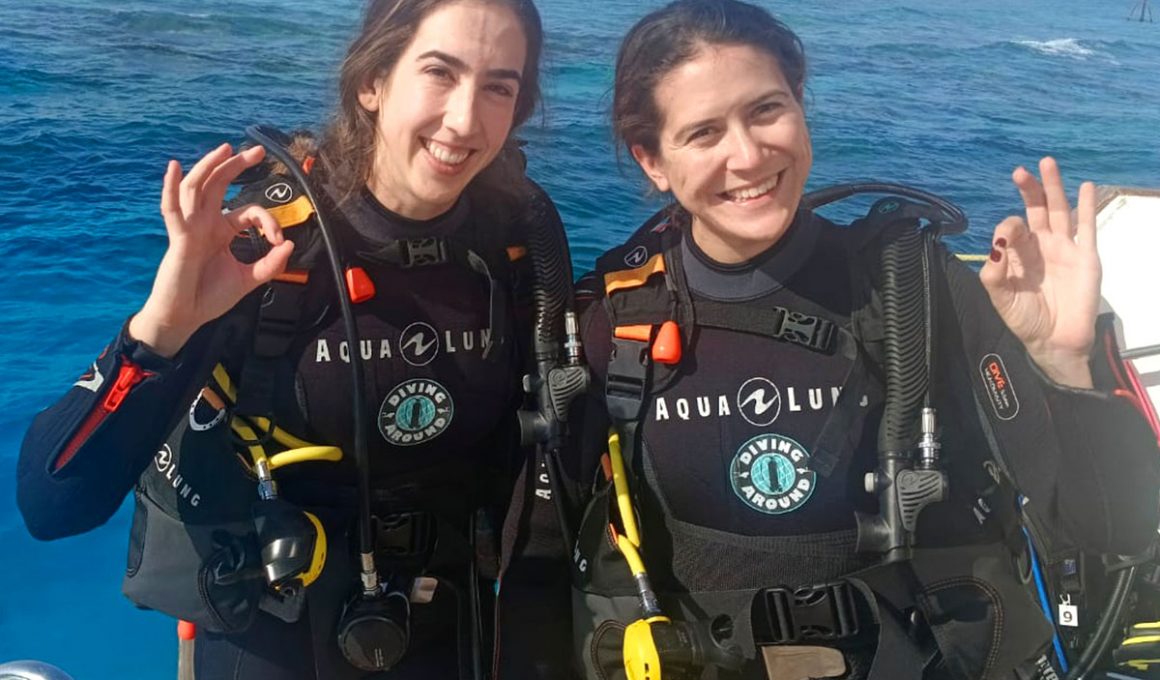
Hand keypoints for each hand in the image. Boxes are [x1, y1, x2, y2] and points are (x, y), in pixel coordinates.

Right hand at [129, 144, 294, 357]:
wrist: (186, 317)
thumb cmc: (210, 297)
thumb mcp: (248, 279)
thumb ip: (270, 265)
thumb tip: (289, 245)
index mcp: (222, 230)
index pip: (249, 212)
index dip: (268, 221)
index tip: (278, 240)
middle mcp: (205, 223)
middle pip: (219, 184)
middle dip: (237, 165)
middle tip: (258, 150)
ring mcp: (190, 227)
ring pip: (197, 187)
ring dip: (210, 166)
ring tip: (225, 148)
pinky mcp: (178, 237)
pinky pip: (171, 209)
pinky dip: (170, 187)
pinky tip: (173, 167)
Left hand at [980, 157, 1098, 388]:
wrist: (1054, 341)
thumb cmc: (1025, 319)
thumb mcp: (1001, 297)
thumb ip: (994, 272)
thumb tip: (996, 244)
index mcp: (1018, 254)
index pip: (1013, 228)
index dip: (1009, 228)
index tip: (1008, 239)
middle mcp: (1041, 246)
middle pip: (1035, 209)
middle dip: (1029, 189)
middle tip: (1021, 171)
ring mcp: (1064, 248)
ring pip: (1059, 211)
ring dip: (1055, 187)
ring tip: (1048, 163)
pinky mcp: (1085, 257)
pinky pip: (1087, 227)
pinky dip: (1087, 206)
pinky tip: (1085, 187)